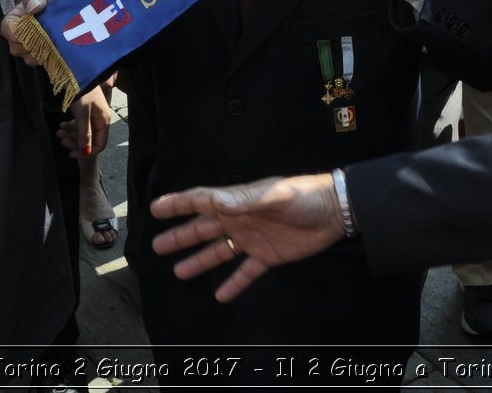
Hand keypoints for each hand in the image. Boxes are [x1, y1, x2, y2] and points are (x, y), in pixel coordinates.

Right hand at [1, 0, 57, 67]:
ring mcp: (25, 52)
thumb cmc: (48, 2)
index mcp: (11, 22)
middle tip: (50, 30)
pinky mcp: (38, 59)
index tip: (37, 24)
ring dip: (44, 48)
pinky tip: (58, 44)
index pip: (8, 31)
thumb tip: (32, 7)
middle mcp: (14, 40)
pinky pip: (41, 63)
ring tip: (55, 35)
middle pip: (17, 48)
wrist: (65, 13)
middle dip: (35, 40)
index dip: (22, 30)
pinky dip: (50, 54)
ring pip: (30, 57)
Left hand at [57, 84, 111, 157]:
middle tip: (61, 141)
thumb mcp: (82, 115)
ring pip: (83, 132)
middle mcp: (101, 119)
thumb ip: (84, 134)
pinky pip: (80, 124)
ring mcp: (94, 115)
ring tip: (58, 132)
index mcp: (104, 121)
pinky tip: (62, 125)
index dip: (86, 152)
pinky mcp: (86, 111)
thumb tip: (86, 152)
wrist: (78, 73)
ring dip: (71, 134)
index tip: (72, 154)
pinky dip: (71, 126)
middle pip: (90, 139)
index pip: (99, 144)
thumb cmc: (83, 92)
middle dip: (75, 142)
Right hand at [150, 172, 344, 302]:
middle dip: (181, 236)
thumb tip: (214, 202)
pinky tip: (220, 296)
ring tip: (178, 272)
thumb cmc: (304, 197)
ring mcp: (253, 239)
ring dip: (200, 261)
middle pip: (204, 229)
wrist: (335, 212)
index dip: (179, 204)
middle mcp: (241, 220)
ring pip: (220, 251)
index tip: (156, 209)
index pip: (202, 201)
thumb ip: (244, 201)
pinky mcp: (269, 256)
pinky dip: (234, 283)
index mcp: (238, 202)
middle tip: (156, 246)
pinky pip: (246, 272)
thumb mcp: (274, 196)